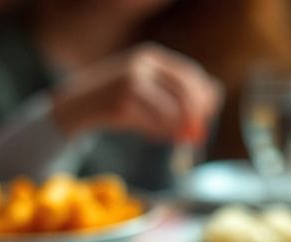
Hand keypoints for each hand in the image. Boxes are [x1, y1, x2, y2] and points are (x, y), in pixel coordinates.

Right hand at [51, 44, 221, 142]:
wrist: (81, 104)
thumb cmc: (121, 100)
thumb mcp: (148, 89)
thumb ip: (175, 95)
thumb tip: (207, 111)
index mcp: (152, 57)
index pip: (190, 74)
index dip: (204, 97)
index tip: (209, 115)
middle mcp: (142, 65)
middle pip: (184, 93)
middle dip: (195, 117)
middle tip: (197, 134)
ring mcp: (130, 83)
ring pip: (169, 112)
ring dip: (175, 129)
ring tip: (170, 137)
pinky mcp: (121, 104)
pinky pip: (152, 124)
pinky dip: (158, 134)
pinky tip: (152, 136)